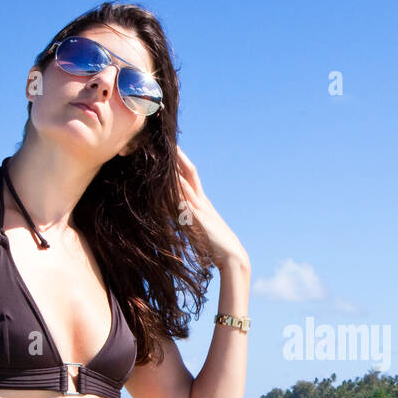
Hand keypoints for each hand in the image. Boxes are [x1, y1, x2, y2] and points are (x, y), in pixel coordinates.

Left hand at [175, 145, 248, 269]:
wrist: (232, 256)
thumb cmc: (215, 246)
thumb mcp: (199, 230)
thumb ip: (189, 222)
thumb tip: (176, 217)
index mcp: (202, 203)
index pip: (191, 177)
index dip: (181, 163)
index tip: (172, 149)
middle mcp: (202, 202)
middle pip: (190, 173)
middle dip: (179, 157)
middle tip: (168, 141)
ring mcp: (201, 209)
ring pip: (187, 183)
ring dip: (176, 169)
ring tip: (165, 153)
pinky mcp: (198, 219)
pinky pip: (185, 201)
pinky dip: (177, 190)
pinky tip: (169, 180)